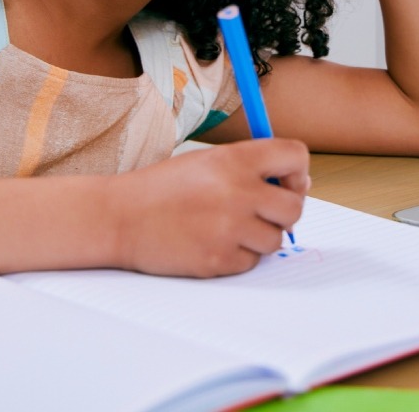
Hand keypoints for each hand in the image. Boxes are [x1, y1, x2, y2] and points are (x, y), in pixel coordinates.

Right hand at [110, 138, 308, 276]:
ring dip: (258, 236)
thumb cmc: (163, 188)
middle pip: (295, 207)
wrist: (120, 218)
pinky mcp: (219, 259)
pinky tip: (210, 241)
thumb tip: (299, 185)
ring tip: (226, 227)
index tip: (286, 182)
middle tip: (261, 212)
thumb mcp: (207, 162)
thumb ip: (250, 168)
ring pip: (275, 239)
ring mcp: (230, 228)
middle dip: (283, 212)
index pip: (295, 156)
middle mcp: (238, 191)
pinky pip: (250, 262)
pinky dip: (236, 256)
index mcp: (235, 159)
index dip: (297, 171)